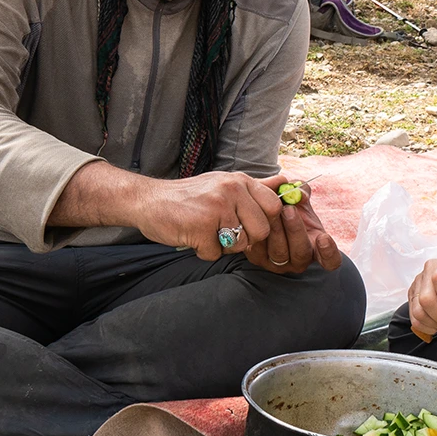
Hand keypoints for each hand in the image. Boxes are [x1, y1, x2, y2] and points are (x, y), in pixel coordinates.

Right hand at [134, 170, 284, 260]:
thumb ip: (257, 187)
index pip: (274, 207)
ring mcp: (216, 209)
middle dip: (245, 239)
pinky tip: (192, 237)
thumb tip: (287, 182)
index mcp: (239, 181)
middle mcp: (231, 191)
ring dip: (223, 246)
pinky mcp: (201, 227)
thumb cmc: (190, 197)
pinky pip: (215, 254)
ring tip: (206, 232)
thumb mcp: (225, 184)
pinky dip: (204, 252)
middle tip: (223, 231)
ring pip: (240, 245)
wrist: (149, 200)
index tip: (248, 224)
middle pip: (261, 231)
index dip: (265, 222)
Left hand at [241, 175, 342, 275]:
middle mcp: (299, 260)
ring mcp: (279, 263)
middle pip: (301, 253)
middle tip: (288, 209)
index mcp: (316, 247)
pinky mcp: (259, 259)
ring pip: (279, 253)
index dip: (329, 253)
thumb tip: (299, 192)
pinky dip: (259, 234)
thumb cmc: (288, 207)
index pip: (331, 261)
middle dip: (295, 230)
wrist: (261, 212)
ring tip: (271, 209)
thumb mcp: (299, 199)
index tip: (323, 238)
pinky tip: (257, 218)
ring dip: (276, 230)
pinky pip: (259, 250)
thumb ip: (302, 192)